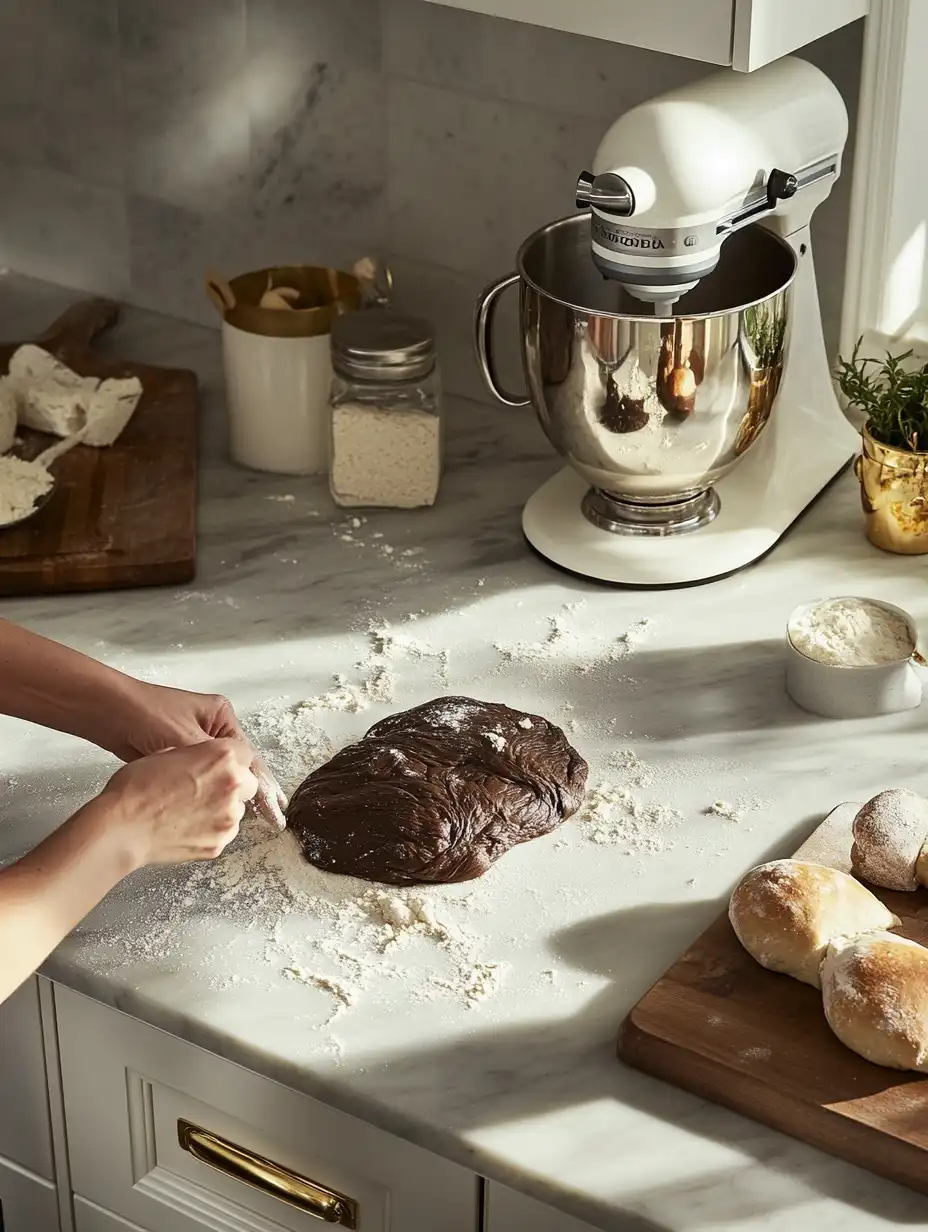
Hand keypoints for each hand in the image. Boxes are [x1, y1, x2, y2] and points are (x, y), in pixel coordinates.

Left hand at [94, 681, 286, 829]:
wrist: (106, 713)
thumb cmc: (147, 716)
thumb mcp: (187, 739)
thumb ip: (215, 762)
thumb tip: (243, 785)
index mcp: (221, 717)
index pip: (247, 755)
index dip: (262, 784)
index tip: (277, 806)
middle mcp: (212, 730)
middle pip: (235, 767)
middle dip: (248, 791)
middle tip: (270, 817)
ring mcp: (193, 744)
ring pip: (216, 776)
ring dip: (225, 794)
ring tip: (246, 818)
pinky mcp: (175, 758)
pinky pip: (198, 780)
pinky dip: (205, 794)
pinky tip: (213, 811)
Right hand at [99, 740, 257, 867]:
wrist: (122, 828)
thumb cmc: (135, 788)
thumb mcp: (166, 752)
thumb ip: (196, 755)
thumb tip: (202, 761)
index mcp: (221, 757)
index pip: (244, 753)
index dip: (231, 760)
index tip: (221, 766)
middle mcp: (232, 785)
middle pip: (248, 783)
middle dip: (232, 785)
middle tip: (206, 789)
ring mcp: (228, 818)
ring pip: (237, 810)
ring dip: (222, 809)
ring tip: (190, 811)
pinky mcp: (219, 843)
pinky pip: (224, 833)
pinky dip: (211, 830)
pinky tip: (187, 827)